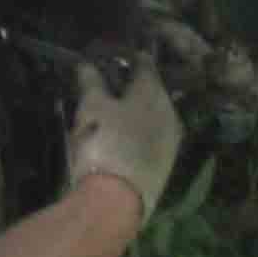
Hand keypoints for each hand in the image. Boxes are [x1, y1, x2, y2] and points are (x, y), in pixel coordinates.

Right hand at [67, 57, 181, 223]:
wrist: (116, 200)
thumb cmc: (103, 140)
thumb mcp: (91, 105)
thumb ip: (91, 80)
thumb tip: (87, 63)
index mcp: (153, 91)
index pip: (144, 64)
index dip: (127, 57)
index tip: (110, 56)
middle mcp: (169, 112)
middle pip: (152, 89)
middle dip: (132, 84)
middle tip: (108, 81)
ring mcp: (170, 140)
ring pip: (154, 114)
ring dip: (136, 108)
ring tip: (112, 109)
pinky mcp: (165, 164)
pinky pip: (153, 136)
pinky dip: (139, 130)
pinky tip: (122, 135)